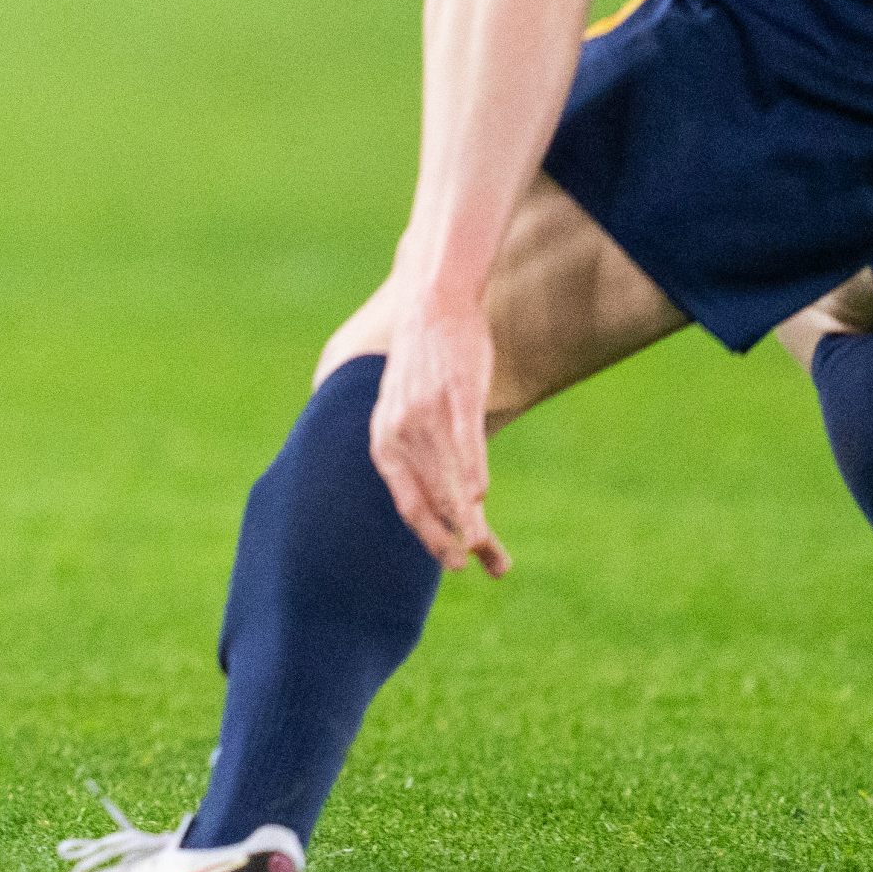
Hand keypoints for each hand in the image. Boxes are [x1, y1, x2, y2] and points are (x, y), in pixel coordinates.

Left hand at [369, 298, 511, 575]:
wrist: (433, 305)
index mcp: (385, 440)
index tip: (451, 562)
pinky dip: (470, 471)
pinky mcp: (455, 396)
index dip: (428, 535)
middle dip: (450, 538)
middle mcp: (399, 432)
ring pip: (448, 480)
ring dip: (468, 519)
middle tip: (471, 566)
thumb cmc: (426, 364)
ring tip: (487, 550)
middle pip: (428, 499)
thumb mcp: (403, 410)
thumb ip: (415, 451)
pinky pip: (463, 442)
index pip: (406, 501)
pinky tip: (480, 499)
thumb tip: (446, 491)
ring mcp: (427, 414)